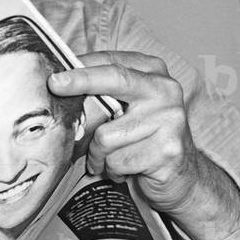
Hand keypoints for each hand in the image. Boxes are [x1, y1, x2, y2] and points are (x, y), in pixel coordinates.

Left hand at [47, 50, 239, 239]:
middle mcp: (165, 90)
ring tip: (107, 160)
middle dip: (81, 81)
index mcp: (153, 72)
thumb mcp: (129, 107)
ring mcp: (169, 120)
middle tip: (54, 85)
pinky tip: (123, 171)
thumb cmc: (145, 139)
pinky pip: (117, 161)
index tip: (54, 73)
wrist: (185, 178)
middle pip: (115, 79)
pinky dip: (111, 170)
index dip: (80, 66)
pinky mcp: (167, 150)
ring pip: (107, 134)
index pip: (112, 61)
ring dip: (98, 154)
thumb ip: (105, 91)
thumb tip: (59, 82)